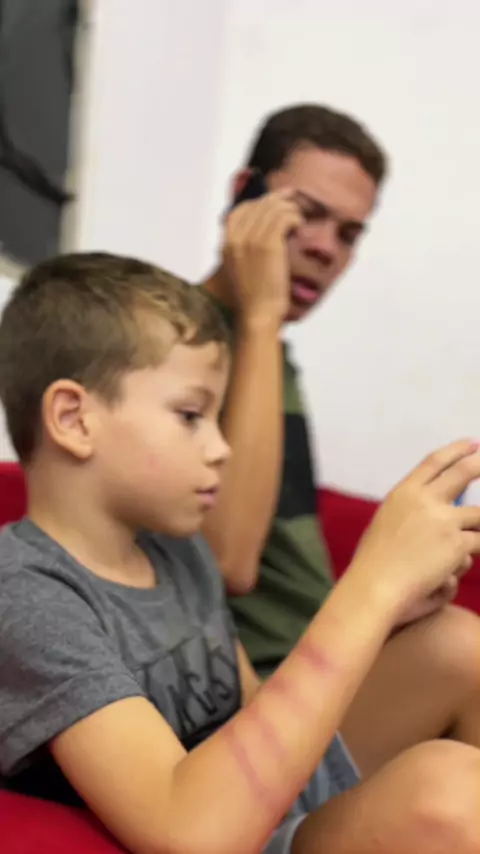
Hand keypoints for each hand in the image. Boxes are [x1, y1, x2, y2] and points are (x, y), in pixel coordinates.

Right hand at [222, 189, 301, 328]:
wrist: (258, 314)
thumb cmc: (254, 297)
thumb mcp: (241, 269)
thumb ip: (244, 248)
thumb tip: (261, 232)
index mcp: (226, 243)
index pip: (241, 209)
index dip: (260, 203)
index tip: (276, 203)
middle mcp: (236, 237)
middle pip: (259, 205)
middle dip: (279, 201)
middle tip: (295, 202)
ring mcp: (251, 239)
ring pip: (273, 208)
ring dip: (290, 210)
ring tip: (299, 220)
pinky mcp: (268, 244)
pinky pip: (284, 217)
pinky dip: (295, 218)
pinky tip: (300, 227)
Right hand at [349, 440, 479, 622]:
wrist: (375, 586)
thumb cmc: (373, 564)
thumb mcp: (385, 524)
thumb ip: (408, 513)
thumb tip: (431, 512)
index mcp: (403, 493)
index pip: (433, 463)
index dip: (455, 451)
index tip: (471, 443)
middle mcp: (424, 500)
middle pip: (462, 474)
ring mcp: (444, 520)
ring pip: (479, 514)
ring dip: (479, 524)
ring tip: (473, 530)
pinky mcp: (457, 543)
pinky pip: (477, 543)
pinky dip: (473, 553)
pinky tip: (464, 559)